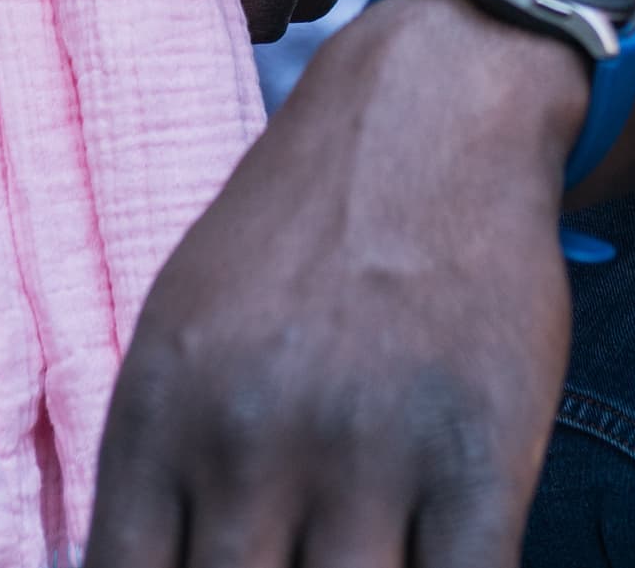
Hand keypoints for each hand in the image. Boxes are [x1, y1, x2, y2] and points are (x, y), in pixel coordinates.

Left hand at [85, 0, 584, 565]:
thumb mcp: (182, 332)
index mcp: (161, 418)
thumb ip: (154, 471)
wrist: (434, 111)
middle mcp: (250, 442)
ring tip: (352, 563)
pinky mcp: (480, 459)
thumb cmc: (301, 235)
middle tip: (288, 567)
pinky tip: (428, 566)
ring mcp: (367, 454)